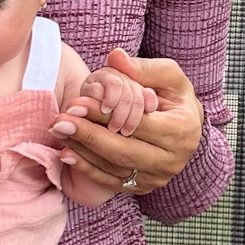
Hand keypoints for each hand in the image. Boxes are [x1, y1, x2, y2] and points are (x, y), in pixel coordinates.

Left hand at [50, 49, 203, 197]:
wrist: (186, 127)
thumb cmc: (174, 96)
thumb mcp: (168, 76)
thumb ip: (142, 67)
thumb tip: (115, 57)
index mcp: (182, 130)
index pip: (137, 124)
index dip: (105, 115)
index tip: (76, 103)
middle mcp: (172, 160)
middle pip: (123, 151)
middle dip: (88, 136)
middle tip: (59, 122)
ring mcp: (157, 177)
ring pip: (114, 168)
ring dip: (83, 151)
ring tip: (58, 133)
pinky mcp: (143, 187)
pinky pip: (111, 182)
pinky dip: (87, 169)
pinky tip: (67, 154)